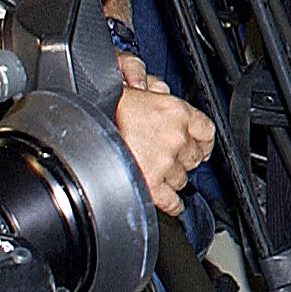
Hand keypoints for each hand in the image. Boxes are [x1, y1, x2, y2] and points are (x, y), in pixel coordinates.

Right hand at [114, 54, 213, 213]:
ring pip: (182, 177)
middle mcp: (175, 137)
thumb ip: (156, 90)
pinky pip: (170, 200)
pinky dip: (172, 204)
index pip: (205, 130)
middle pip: (194, 156)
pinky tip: (172, 203)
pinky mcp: (150, 183)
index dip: (202, 140)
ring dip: (173, 176)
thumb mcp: (138, 88)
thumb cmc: (106, 105)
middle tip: (174, 158)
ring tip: (162, 173)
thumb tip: (162, 92)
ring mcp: (165, 162)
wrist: (85, 123)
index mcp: (176, 112)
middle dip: (184, 158)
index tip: (201, 145)